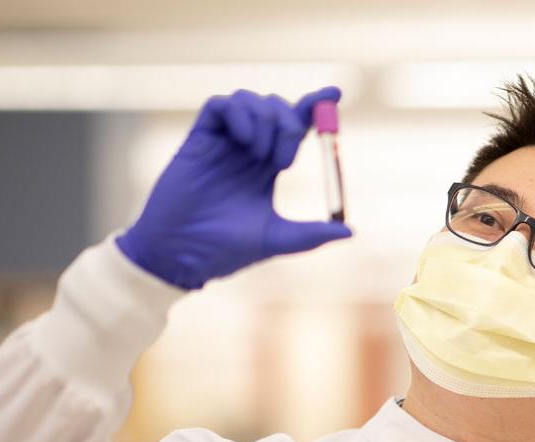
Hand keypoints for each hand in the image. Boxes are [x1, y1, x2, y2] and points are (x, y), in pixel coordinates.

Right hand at [116, 87, 351, 288]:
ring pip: (250, 100)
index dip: (314, 105)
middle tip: (285, 161)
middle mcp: (248, 149)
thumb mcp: (277, 239)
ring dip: (266, 120)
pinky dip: (238, 113)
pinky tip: (245, 142)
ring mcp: (223, 142)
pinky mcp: (198, 140)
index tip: (335, 94)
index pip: (296, 125)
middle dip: (290, 122)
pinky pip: (219, 105)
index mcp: (269, 166)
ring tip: (261, 157)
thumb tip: (350, 231)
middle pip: (277, 108)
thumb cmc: (226, 250)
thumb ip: (313, 234)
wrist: (183, 254)